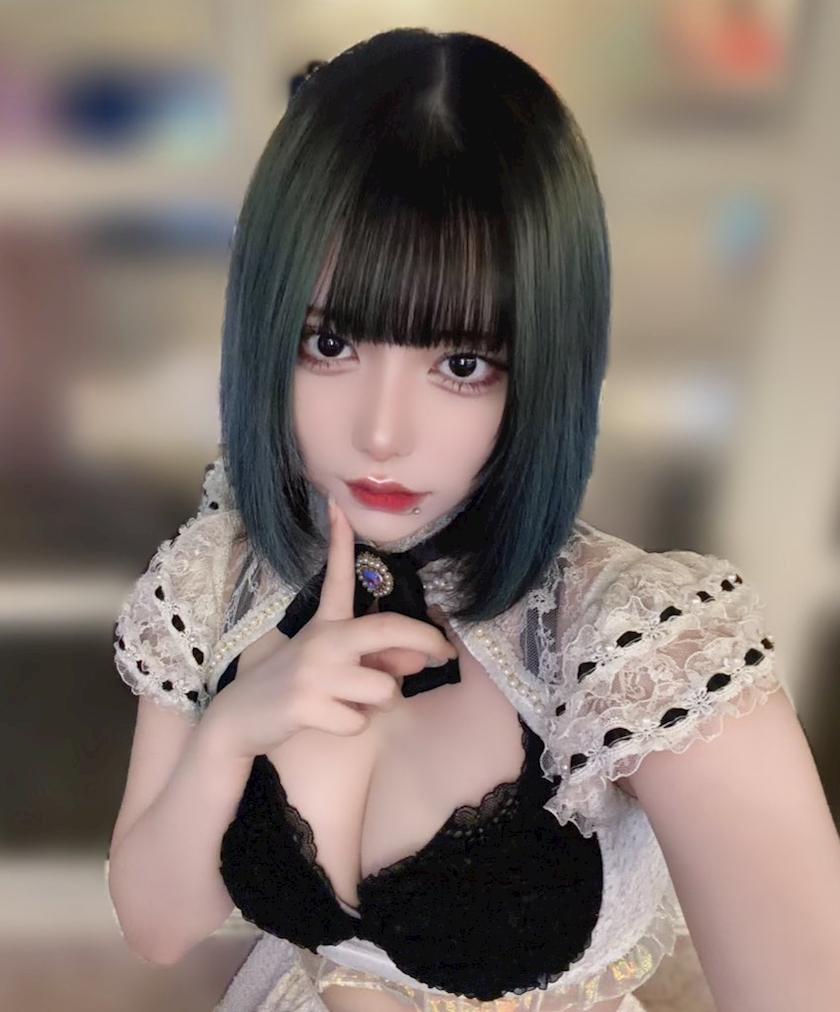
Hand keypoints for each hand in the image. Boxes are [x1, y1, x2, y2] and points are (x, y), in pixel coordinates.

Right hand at [202, 499, 456, 758]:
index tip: (339, 505)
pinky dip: (353, 725)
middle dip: (425, 638)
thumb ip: (379, 658)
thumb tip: (421, 658)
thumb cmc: (298, 684)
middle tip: (445, 652)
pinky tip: (329, 719)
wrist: (240, 717)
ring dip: (378, 703)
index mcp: (326, 623)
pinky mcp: (305, 705)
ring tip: (351, 702)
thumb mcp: (335, 665)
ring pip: (384, 688)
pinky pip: (359, 720)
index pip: (336, 576)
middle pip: (387, 629)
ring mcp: (313, 672)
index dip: (339, 540)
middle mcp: (321, 640)